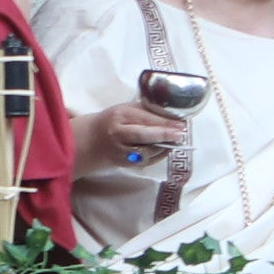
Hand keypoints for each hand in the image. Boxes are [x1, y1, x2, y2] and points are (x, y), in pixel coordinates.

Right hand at [71, 98, 190, 177]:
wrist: (92, 141)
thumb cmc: (113, 121)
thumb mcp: (125, 110)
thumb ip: (145, 111)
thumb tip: (171, 115)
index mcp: (119, 116)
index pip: (144, 119)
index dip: (164, 122)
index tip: (181, 124)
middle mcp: (117, 133)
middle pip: (142, 136)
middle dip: (164, 135)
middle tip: (180, 135)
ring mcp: (119, 150)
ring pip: (145, 151)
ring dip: (163, 147)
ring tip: (176, 142)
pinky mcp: (123, 163)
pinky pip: (145, 161)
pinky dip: (158, 156)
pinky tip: (166, 150)